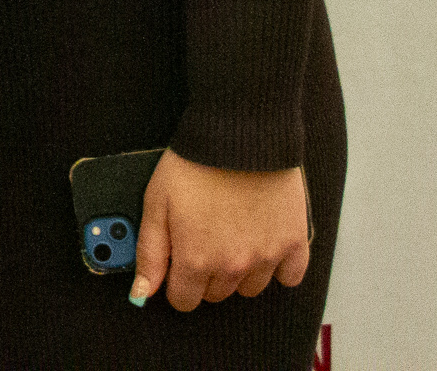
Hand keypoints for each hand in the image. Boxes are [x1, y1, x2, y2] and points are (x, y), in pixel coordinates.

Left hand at [130, 149, 309, 310]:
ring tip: (232, 233)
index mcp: (196, 260)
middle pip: (216, 294)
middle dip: (205, 273)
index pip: (184, 300)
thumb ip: (150, 253)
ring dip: (239, 271)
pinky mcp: (294, 243)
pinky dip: (278, 267)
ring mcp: (266, 257)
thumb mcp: (156, 203)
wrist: (238, 135)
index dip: (177, 282)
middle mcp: (233, 266)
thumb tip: (142, 292)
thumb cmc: (193, 165)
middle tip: (204, 237)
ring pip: (250, 287)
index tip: (179, 263)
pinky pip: (289, 276)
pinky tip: (263, 242)